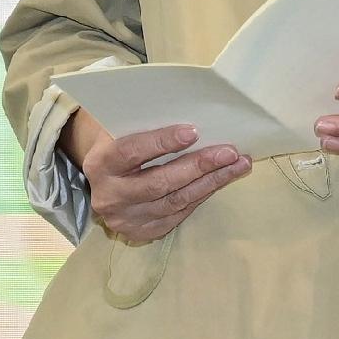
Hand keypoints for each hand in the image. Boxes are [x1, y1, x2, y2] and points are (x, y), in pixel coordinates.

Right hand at [67, 110, 249, 245]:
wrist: (102, 182)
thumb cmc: (118, 143)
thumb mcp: (120, 128)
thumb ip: (143, 120)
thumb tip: (188, 105)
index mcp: (100, 163)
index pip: (132, 151)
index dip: (162, 142)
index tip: (194, 131)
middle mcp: (110, 196)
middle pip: (159, 182)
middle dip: (199, 166)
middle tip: (230, 152)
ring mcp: (126, 219)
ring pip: (175, 201)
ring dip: (211, 182)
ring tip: (238, 165)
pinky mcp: (142, 232)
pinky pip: (179, 214)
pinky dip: (202, 195)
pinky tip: (220, 180)